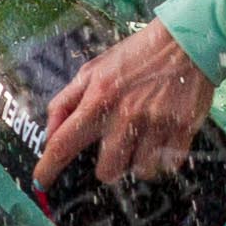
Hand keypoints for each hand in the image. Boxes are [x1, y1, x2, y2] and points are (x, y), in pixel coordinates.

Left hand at [35, 20, 215, 188]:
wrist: (185, 42)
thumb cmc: (135, 56)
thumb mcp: (93, 69)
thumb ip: (66, 101)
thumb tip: (49, 133)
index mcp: (98, 98)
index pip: (64, 143)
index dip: (48, 168)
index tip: (41, 184)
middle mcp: (125, 115)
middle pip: (107, 171)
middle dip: (108, 166)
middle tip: (116, 148)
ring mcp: (155, 124)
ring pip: (139, 172)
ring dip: (138, 162)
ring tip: (143, 140)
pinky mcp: (183, 130)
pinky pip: (167, 166)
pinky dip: (163, 158)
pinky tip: (162, 139)